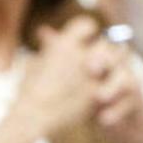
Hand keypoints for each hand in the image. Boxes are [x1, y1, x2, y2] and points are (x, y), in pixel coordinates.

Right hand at [13, 16, 99, 138]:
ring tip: (99, 74)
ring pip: (113, 62)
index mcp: (63, 44)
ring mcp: (93, 76)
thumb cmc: (28, 89)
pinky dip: (107, 86)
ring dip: (109, 66)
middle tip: (95, 58)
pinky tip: (98, 92)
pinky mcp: (99, 94)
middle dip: (101, 49)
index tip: (84, 39)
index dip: (86, 31)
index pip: (86, 25)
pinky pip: (111, 84)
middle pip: (105, 42)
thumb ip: (48, 47)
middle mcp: (81, 56)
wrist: (33, 117)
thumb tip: (45, 31)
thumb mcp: (34, 63)